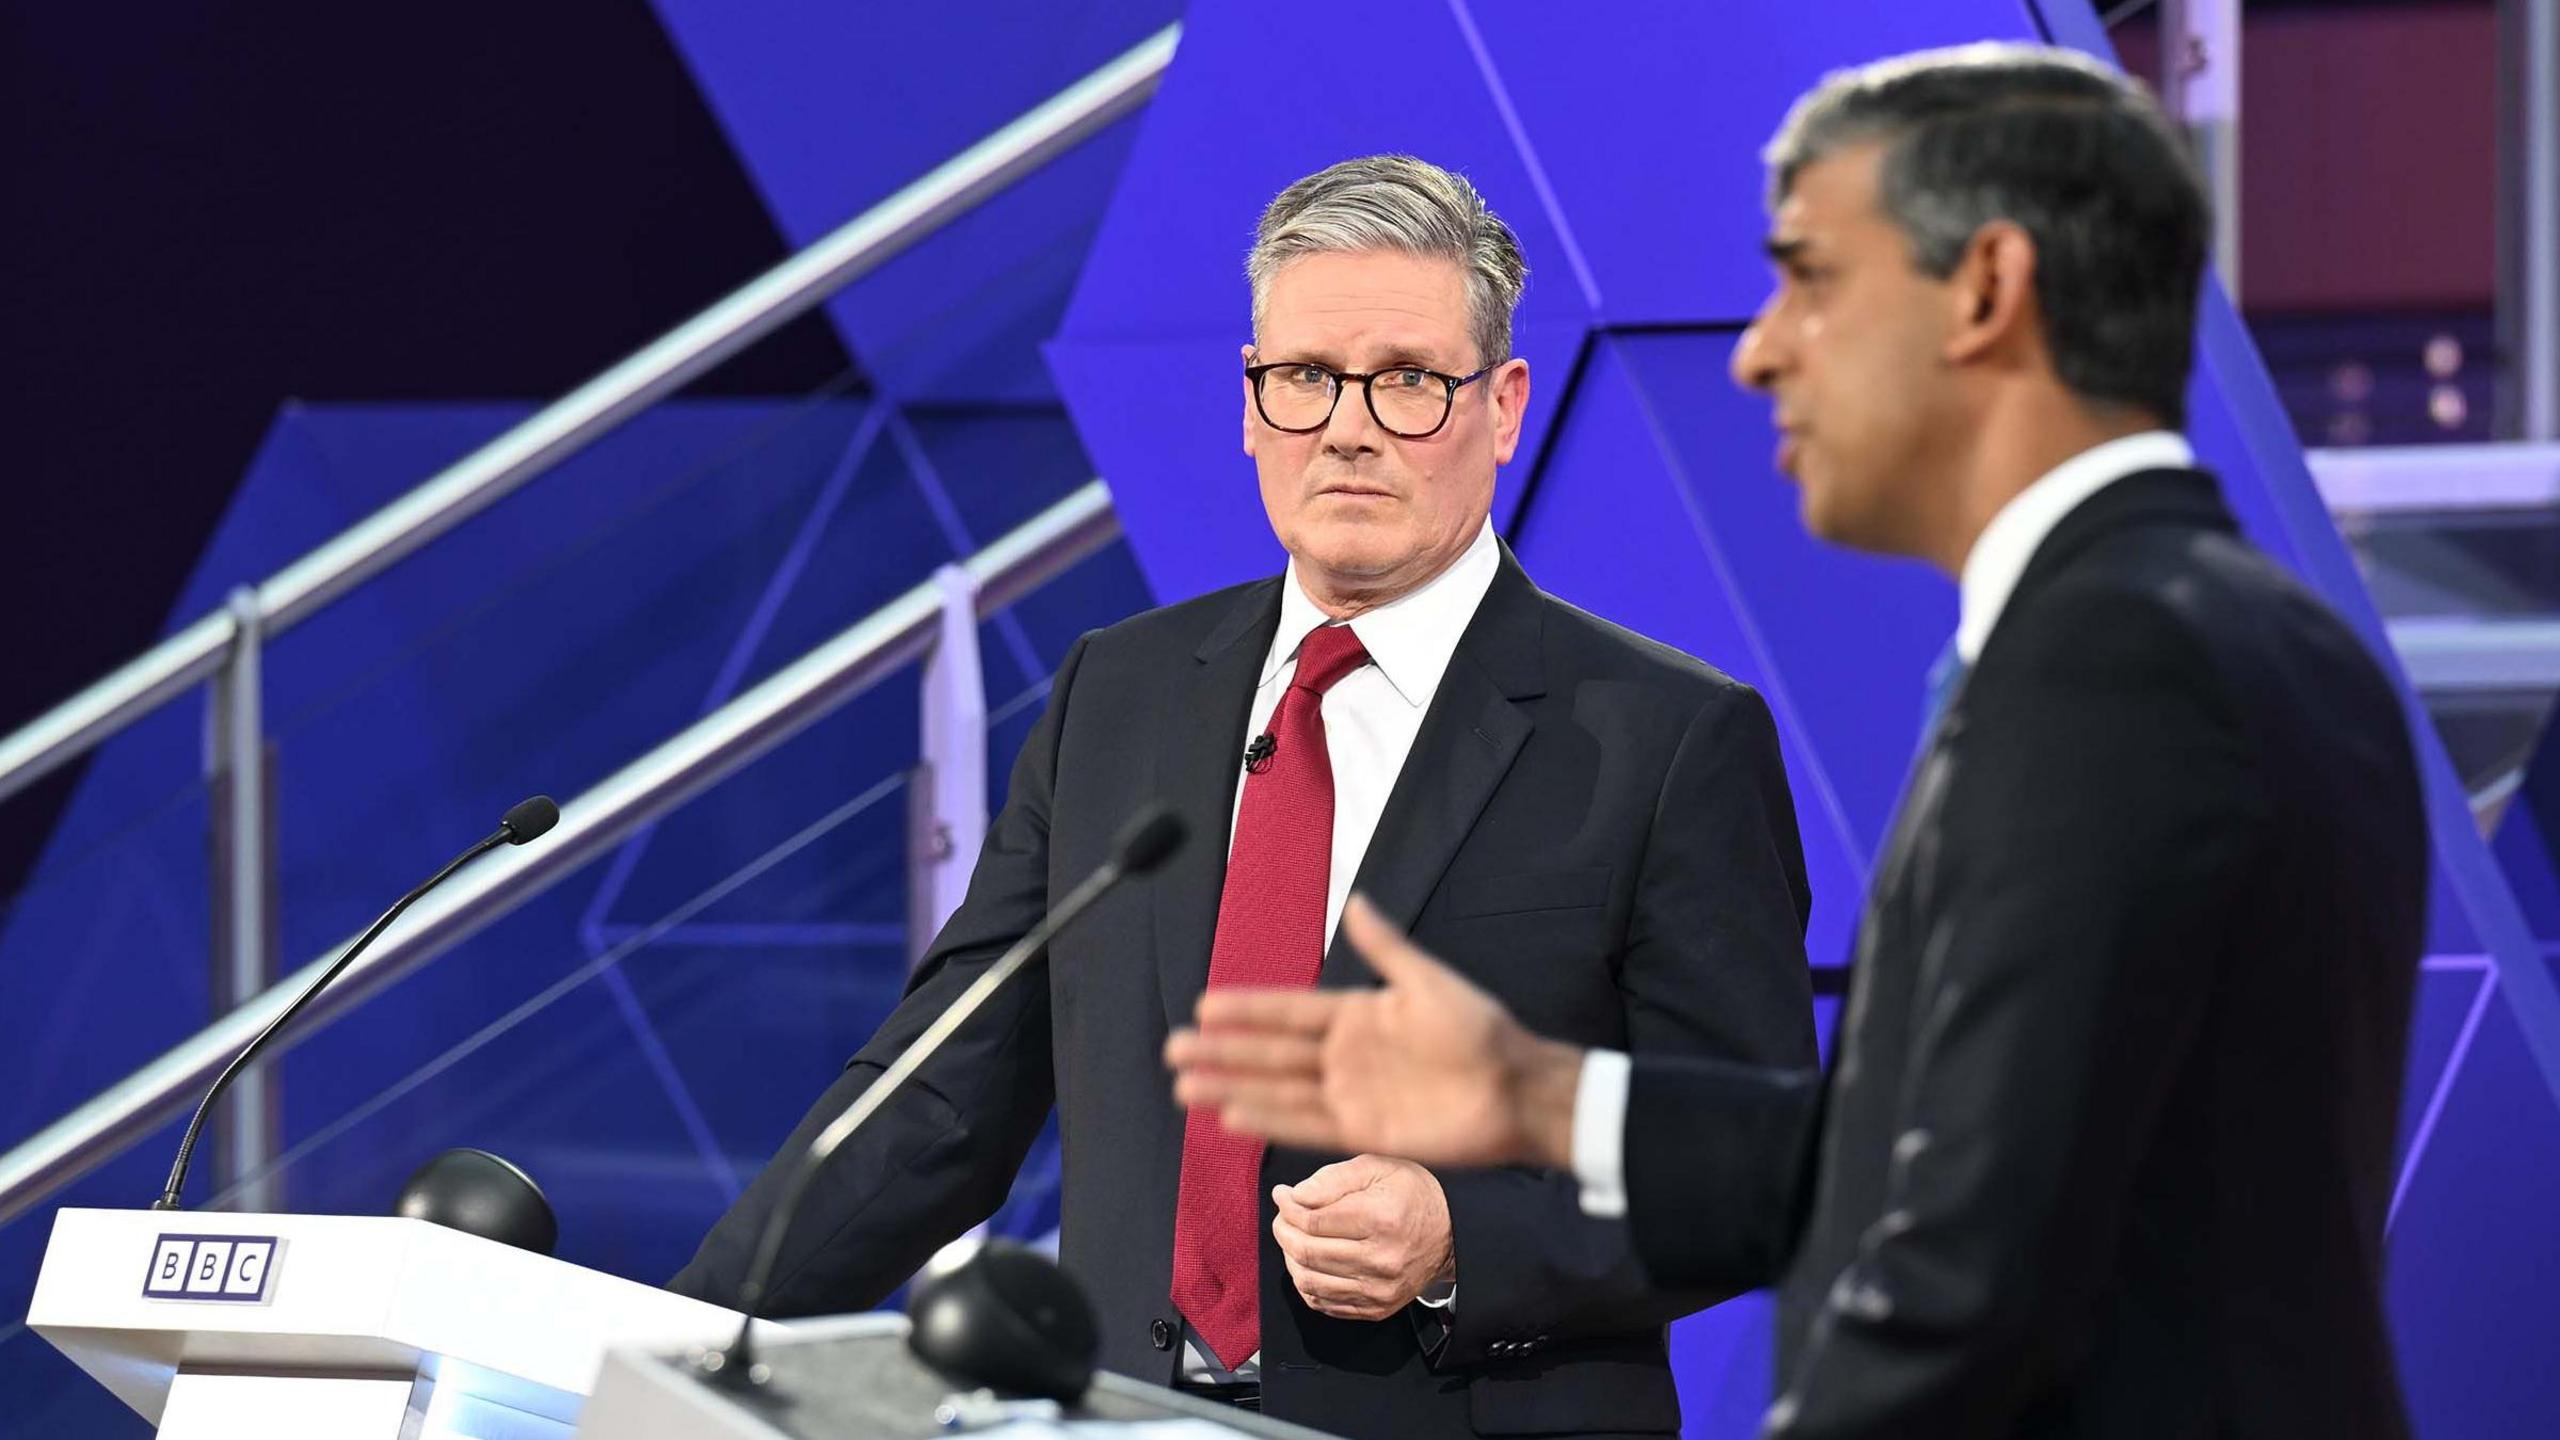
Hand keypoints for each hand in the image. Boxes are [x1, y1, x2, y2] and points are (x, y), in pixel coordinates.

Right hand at [1167, 894, 1585, 1167]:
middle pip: (1270, 1053)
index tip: (1203, 1004)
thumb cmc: (1479, 1028)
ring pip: (1278, 1091)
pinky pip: (1307, 1126)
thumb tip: (1356, 900)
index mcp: (1356, 1015)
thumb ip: (1385, 947)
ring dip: (1233, 1087)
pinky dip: (1270, 1121)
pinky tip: (1233, 1115)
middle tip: (1173, 1050)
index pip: (1287, 1010)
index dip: (1246, 1009)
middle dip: (1222, 1051)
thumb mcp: (1427, 980)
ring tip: (1186, 1087)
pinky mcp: (1365, 1133)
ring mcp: (1350, 1096)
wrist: (1516, 1087)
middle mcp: (1344, 1057)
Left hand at [1272, 1155, 1452, 1319]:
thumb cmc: (1411, 1194)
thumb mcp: (1378, 1167)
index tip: (1283, 1194)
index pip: (1312, 1221)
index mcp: (1381, 1219)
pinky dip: (1306, 1283)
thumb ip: (1333, 1178)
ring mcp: (1378, 1290)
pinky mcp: (1376, 1308)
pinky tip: (1309, 1262)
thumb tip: (1296, 1196)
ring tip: (1293, 1237)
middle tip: (1283, 1216)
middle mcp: (1381, 1260)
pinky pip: (1323, 1303)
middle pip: (1307, 1252)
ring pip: (1309, 1281)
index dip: (1288, 1207)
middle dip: (1284, 1231)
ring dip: (1290, 1258)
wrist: (1450, 1235)